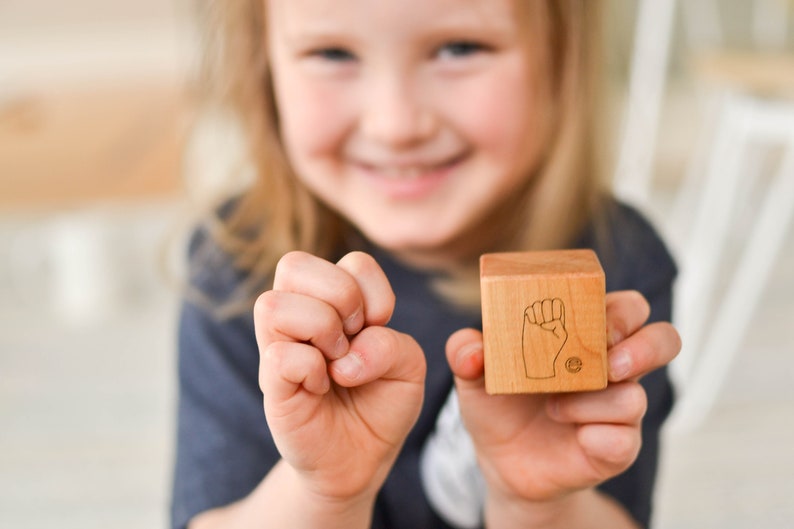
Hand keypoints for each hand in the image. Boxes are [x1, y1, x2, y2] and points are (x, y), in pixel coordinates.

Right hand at [254, 251, 425, 500]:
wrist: (362, 458)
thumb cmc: (380, 404)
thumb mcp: (408, 368)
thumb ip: (392, 343)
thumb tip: (350, 351)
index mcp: (331, 300)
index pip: (353, 261)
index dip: (376, 292)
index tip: (380, 328)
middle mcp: (299, 315)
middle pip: (294, 264)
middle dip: (341, 297)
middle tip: (353, 337)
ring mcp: (278, 348)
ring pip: (272, 304)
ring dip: (320, 330)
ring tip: (336, 362)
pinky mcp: (270, 385)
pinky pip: (279, 356)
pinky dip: (312, 370)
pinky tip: (320, 388)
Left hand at [446, 290, 679, 503]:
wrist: (502, 462)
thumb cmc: (500, 404)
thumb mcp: (475, 375)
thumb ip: (466, 352)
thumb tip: (470, 350)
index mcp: (586, 336)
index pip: (626, 307)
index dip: (620, 310)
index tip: (593, 319)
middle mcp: (612, 368)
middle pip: (662, 339)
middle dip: (642, 345)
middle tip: (607, 360)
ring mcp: (618, 410)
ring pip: (637, 396)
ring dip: (593, 401)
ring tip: (554, 406)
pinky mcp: (616, 448)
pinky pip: (625, 440)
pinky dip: (596, 436)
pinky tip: (572, 435)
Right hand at [522, 298, 567, 377]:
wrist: (539, 356)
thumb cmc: (552, 348)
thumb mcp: (562, 336)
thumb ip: (558, 324)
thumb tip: (545, 321)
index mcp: (557, 317)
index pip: (557, 302)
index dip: (555, 310)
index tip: (555, 322)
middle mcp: (547, 314)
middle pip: (547, 301)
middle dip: (546, 313)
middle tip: (545, 325)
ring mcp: (537, 317)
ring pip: (537, 304)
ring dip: (538, 314)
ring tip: (539, 325)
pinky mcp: (528, 320)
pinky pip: (528, 309)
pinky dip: (531, 316)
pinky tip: (532, 324)